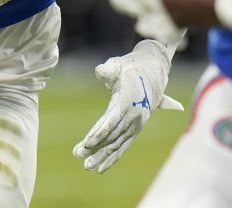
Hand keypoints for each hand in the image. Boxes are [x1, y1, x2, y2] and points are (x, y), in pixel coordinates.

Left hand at [73, 39, 183, 172]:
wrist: (153, 70)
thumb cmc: (131, 66)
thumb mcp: (119, 64)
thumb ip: (108, 70)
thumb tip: (99, 72)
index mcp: (128, 100)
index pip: (112, 119)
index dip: (99, 132)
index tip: (87, 142)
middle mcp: (134, 115)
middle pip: (113, 135)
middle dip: (95, 147)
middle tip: (78, 155)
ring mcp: (136, 124)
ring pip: (118, 144)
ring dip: (102, 156)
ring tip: (86, 166)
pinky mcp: (136, 129)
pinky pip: (124, 146)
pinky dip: (113, 157)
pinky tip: (101, 168)